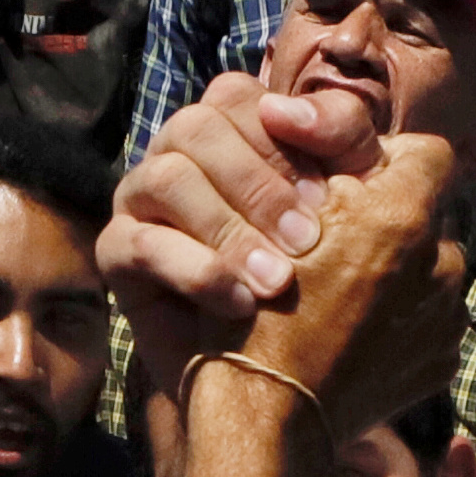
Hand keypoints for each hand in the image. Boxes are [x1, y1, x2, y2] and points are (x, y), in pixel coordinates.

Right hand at [102, 74, 389, 391]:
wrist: (274, 380)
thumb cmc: (321, 285)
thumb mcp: (356, 209)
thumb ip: (344, 142)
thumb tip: (288, 110)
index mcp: (233, 132)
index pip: (239, 96)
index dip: (286, 134)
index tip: (330, 194)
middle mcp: (181, 155)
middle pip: (199, 126)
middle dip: (261, 185)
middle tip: (310, 243)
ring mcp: (142, 200)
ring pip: (167, 176)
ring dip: (230, 230)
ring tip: (279, 284)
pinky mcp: (118, 253)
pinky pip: (139, 244)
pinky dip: (197, 271)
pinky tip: (240, 306)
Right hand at [225, 131, 475, 439]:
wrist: (266, 416)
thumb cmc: (256, 310)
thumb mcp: (280, 218)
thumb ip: (333, 172)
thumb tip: (360, 154)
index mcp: (403, 216)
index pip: (428, 152)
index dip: (389, 160)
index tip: (352, 183)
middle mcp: (441, 262)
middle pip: (425, 215)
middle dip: (389, 223)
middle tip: (336, 247)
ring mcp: (448, 316)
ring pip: (428, 267)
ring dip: (396, 272)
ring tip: (342, 297)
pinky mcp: (444, 359)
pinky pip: (429, 317)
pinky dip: (400, 320)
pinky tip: (355, 335)